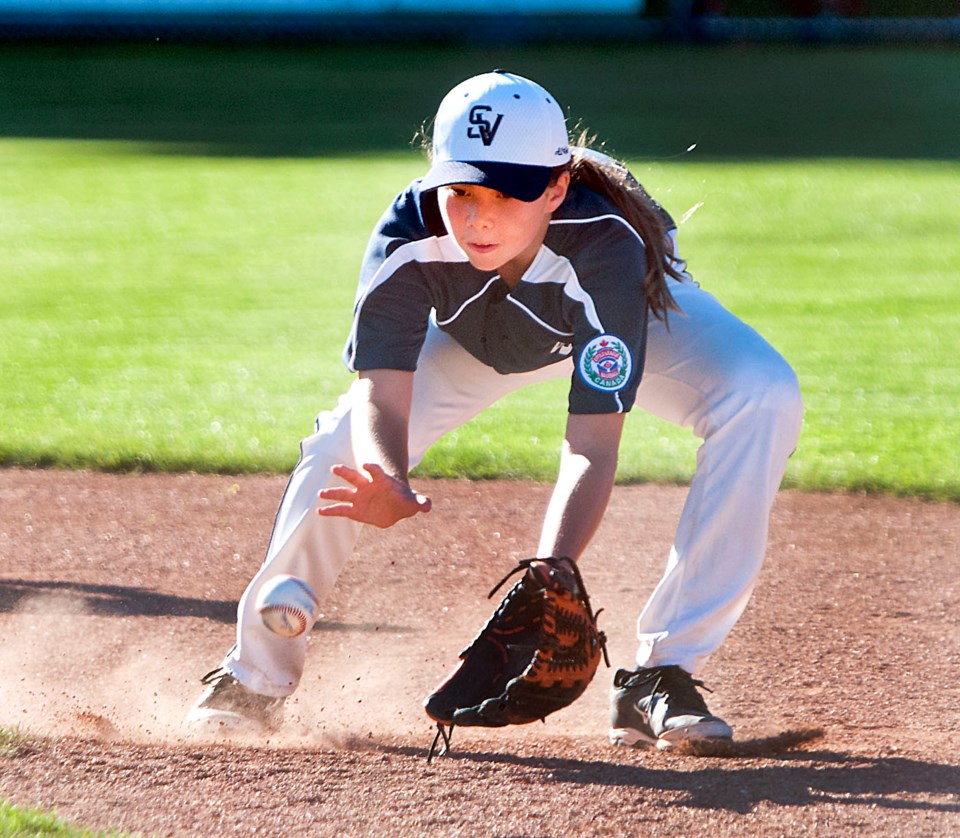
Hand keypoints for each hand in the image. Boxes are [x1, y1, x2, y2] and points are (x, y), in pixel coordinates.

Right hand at [317, 463, 431, 528]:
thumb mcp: (414, 502)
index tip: (365, 464)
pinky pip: (340, 509)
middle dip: (345, 473)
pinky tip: (319, 511)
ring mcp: (359, 498)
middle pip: (354, 477)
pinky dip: (330, 511)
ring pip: (343, 493)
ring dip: (332, 493)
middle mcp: (367, 487)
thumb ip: (421, 502)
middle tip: (334, 468)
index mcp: (381, 482)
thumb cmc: (404, 500)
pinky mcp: (354, 510)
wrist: (395, 506)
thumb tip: (429, 506)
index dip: (372, 467)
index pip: (376, 471)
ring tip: (321, 493)